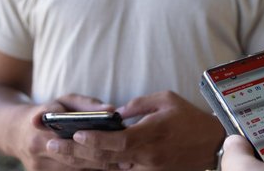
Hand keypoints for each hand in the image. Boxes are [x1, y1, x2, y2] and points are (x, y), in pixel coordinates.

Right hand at [17, 93, 115, 169]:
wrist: (13, 130)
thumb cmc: (47, 111)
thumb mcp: (64, 100)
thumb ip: (87, 104)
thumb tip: (111, 109)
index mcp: (42, 129)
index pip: (72, 141)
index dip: (95, 145)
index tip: (117, 146)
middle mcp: (37, 151)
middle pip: (75, 161)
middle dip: (102, 162)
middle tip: (127, 161)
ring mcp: (37, 168)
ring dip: (97, 170)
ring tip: (122, 166)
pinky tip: (103, 168)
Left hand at [69, 91, 224, 169]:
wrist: (212, 145)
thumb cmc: (189, 119)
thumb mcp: (165, 99)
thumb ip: (138, 104)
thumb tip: (116, 113)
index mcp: (150, 137)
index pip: (114, 142)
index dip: (92, 139)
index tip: (73, 133)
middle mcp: (146, 159)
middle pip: (104, 159)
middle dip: (75, 153)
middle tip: (52, 145)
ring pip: (109, 170)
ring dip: (83, 163)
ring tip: (60, 155)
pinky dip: (101, 169)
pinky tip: (84, 164)